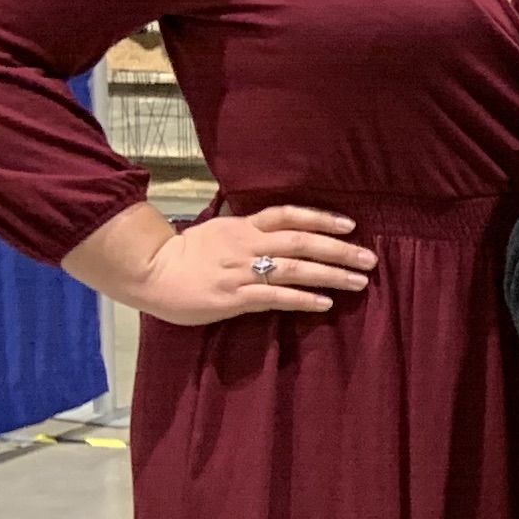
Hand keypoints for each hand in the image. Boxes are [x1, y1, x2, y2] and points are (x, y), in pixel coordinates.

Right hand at [130, 204, 373, 324]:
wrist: (149, 272)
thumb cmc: (183, 254)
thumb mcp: (217, 231)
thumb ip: (246, 230)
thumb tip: (276, 229)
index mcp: (243, 226)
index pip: (288, 215)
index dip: (321, 218)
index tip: (350, 225)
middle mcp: (247, 244)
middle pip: (301, 241)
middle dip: (339, 249)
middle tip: (370, 258)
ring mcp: (242, 271)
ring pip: (295, 269)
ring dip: (330, 274)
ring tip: (358, 281)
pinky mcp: (235, 297)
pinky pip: (276, 297)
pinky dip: (303, 299)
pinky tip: (325, 302)